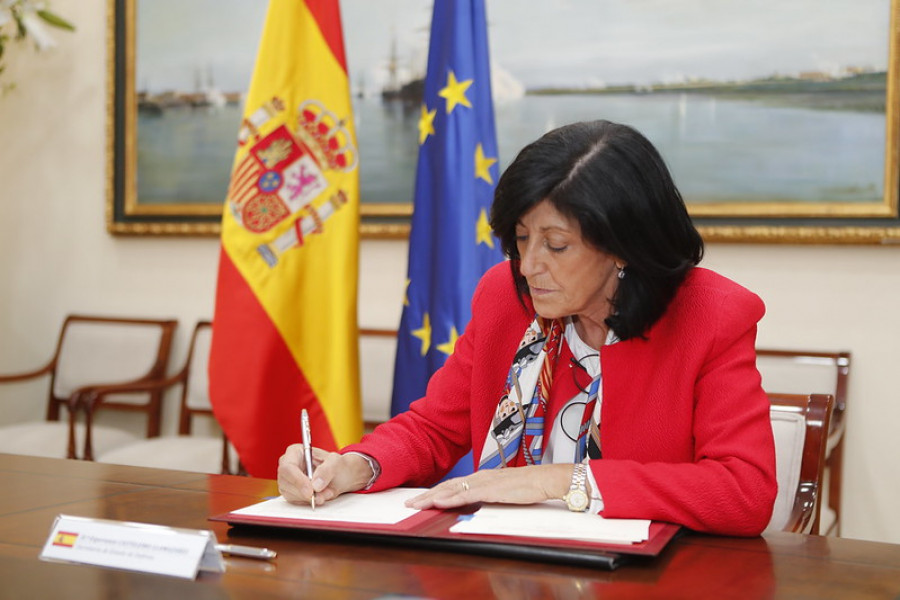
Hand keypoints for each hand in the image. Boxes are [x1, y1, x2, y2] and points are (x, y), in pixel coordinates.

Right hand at [277, 444, 373, 506]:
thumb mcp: (336, 463)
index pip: (288, 467)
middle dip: (305, 493)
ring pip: (290, 494)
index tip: (310, 491)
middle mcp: (288, 466)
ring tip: (326, 492)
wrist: (341, 476)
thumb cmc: (336, 465)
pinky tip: (320, 495)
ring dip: (310, 498)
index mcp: (295, 452)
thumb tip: (315, 484)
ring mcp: (287, 480)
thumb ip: (327, 470)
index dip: (297, 480)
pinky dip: (309, 502)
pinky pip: (295, 501)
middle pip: (285, 483)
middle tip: (322, 496)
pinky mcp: (290, 492)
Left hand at [405, 463, 576, 509]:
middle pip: (447, 486)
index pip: (453, 485)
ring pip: (452, 489)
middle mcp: (480, 477)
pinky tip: (439, 502)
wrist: (546, 479)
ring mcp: (484, 482)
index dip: (435, 491)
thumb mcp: (504, 492)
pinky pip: (466, 494)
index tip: (419, 499)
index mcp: (482, 477)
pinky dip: (450, 498)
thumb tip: (478, 504)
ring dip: (432, 497)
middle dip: (426, 495)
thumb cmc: (530, 486)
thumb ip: (490, 496)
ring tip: (416, 504)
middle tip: (408, 503)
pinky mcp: (491, 490)